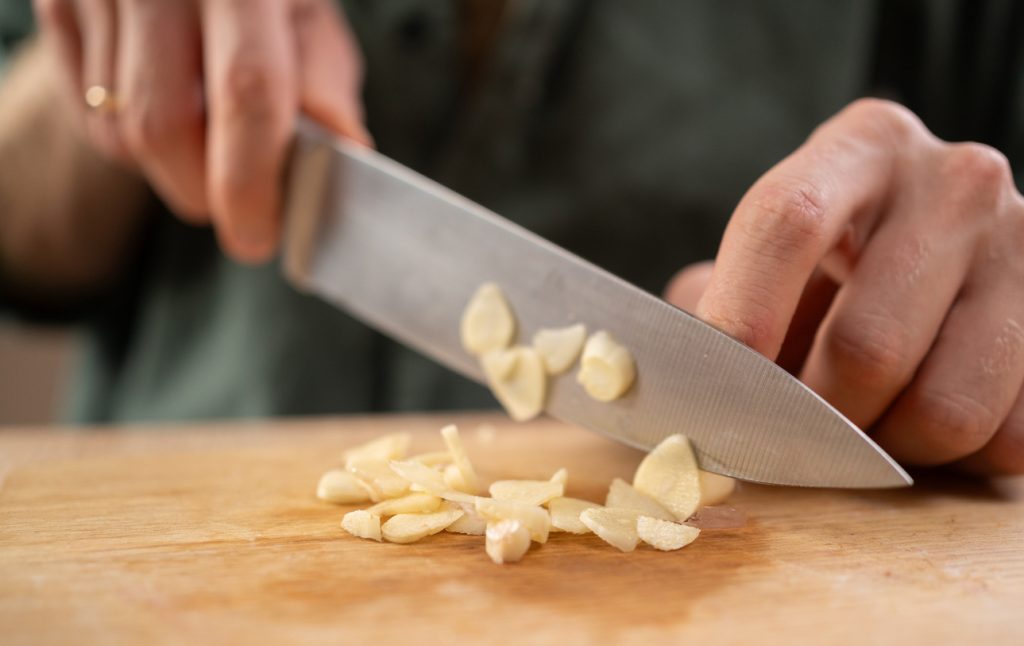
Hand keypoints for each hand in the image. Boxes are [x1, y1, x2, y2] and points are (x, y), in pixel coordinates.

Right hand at [33, 0, 370, 262]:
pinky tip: (170, 111)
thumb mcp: (309, 16)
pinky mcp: (57, 6)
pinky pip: (90, 117)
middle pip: (164, 126)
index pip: (246, 93)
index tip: (259, 234)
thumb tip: (338, 157)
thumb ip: (324, 85)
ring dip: (172, 168)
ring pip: (121, 133)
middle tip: (242, 209)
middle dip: (206, 192)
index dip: (251, 181)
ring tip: (211, 139)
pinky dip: (134, 141)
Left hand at [666, 99, 1023, 475]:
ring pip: (943, 410)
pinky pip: (1006, 439)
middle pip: (866, 347)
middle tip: (791, 431)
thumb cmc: (827, 266)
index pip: (786, 225)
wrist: (939, 258)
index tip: (712, 395)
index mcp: (861, 146)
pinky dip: (952, 459)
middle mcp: (956, 182)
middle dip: (813, 420)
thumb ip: (715, 306)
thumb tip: (658, 382)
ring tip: (863, 423)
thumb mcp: (764, 259)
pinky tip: (923, 418)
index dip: (740, 319)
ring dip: (885, 448)